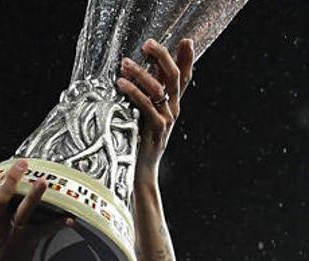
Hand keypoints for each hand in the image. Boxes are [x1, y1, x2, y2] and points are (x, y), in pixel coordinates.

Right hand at [0, 160, 72, 260]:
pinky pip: (43, 231)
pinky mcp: (27, 241)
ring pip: (22, 212)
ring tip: (43, 181)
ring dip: (34, 197)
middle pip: (0, 199)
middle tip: (22, 164)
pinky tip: (70, 218)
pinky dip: (57, 224)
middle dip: (9, 180)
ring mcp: (12, 233)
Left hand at [117, 38, 194, 182]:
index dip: (187, 59)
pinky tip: (122, 84)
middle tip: (147, 43)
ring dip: (141, 72)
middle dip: (162, 56)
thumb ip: (145, 96)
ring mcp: (166, 120)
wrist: (140, 172)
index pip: (184, 77)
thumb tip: (136, 73)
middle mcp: (173, 110)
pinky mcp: (156, 130)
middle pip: (174, 76)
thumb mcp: (144, 115)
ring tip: (124, 63)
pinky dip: (134, 92)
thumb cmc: (138, 142)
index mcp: (171, 105)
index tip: (186, 40)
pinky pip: (147, 106)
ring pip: (160, 89)